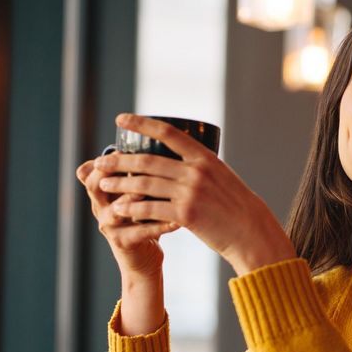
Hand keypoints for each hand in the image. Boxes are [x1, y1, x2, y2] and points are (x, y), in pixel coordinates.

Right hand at [76, 155, 176, 279]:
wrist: (144, 258)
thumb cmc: (146, 218)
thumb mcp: (138, 193)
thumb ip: (142, 171)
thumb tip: (162, 136)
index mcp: (103, 192)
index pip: (92, 170)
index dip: (104, 158)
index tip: (123, 146)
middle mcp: (101, 207)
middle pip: (95, 185)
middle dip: (113, 172)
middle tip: (137, 163)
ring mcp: (110, 226)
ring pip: (117, 209)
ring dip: (134, 198)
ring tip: (155, 191)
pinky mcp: (124, 243)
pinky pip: (140, 232)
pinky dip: (159, 225)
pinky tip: (177, 220)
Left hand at [91, 114, 296, 274]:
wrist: (251, 232)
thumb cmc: (235, 206)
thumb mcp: (221, 177)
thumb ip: (198, 168)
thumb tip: (176, 161)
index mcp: (204, 157)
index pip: (168, 132)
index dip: (142, 123)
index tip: (121, 119)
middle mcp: (196, 171)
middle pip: (148, 160)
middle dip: (119, 160)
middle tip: (100, 162)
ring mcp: (191, 192)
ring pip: (144, 184)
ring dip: (120, 184)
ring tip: (103, 184)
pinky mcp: (186, 215)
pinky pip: (150, 209)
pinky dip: (131, 209)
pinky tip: (118, 209)